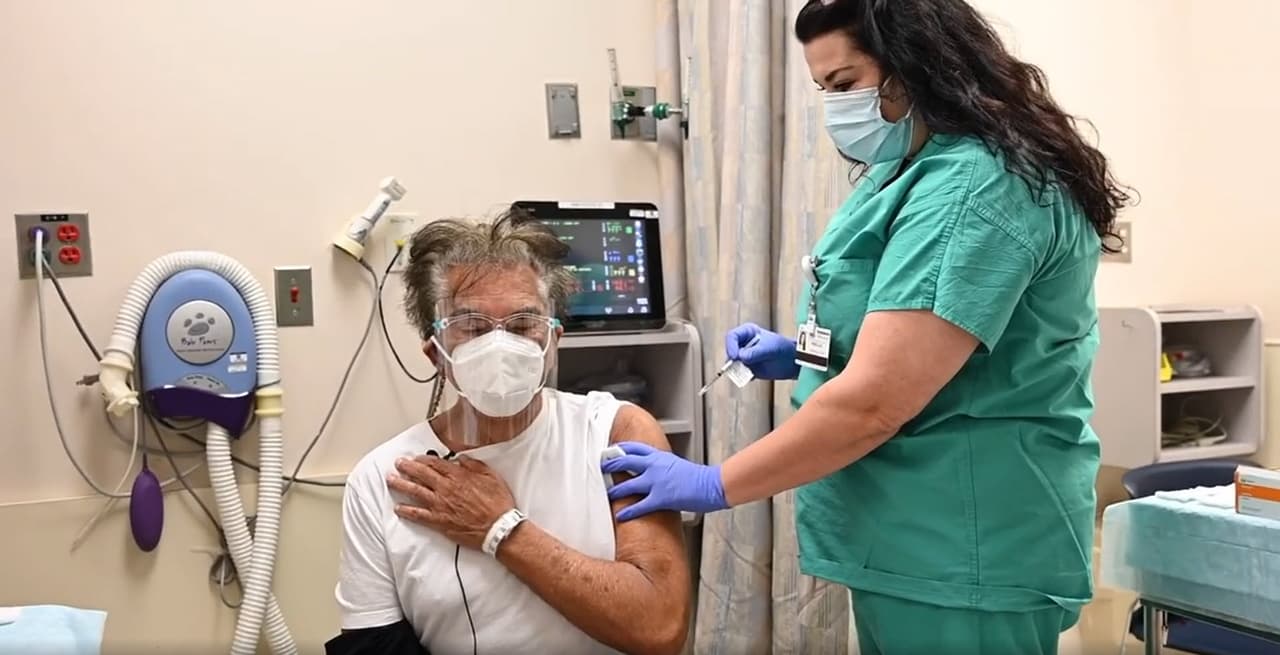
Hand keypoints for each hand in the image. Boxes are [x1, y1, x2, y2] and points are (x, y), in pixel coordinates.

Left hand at [388, 455, 515, 549]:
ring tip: (391, 480)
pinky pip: (418, 515)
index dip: (424, 459)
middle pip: (421, 474)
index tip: (417, 458)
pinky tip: (398, 508)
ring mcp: (440, 506)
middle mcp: (446, 489)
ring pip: (415, 492)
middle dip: (407, 467)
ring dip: (401, 485)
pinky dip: (407, 511)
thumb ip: (475, 466)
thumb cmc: (497, 504)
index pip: (435, 464)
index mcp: (459, 476)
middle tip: (398, 463)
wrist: (498, 528)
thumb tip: (462, 459)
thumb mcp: (492, 477)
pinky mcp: (439, 522)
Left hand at [600, 442, 727, 520]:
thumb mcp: (675, 464)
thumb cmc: (697, 477)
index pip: (634, 448)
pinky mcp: (661, 498)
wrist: (711, 484)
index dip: (619, 449)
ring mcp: (657, 482)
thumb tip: (651, 470)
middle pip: (624, 461)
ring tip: (607, 494)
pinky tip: (620, 515)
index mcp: (659, 456)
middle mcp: (655, 466)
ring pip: (627, 485)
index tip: (609, 451)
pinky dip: (628, 511)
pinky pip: (639, 505)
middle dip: (610, 464)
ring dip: (615, 490)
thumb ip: (661, 465)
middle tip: (601, 468)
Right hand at [726, 323, 799, 379]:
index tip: (735, 357)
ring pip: (732, 364)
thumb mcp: (770, 348)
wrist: (793, 362)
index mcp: (747, 332)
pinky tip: (752, 376)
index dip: (731, 346)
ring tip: (748, 372)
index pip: (732, 336)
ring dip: (736, 369)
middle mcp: (743, 344)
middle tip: (741, 366)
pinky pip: (739, 373)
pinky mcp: (747, 368)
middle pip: (730, 351)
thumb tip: (741, 357)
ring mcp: (744, 357)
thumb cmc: (783, 349)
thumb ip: (755, 352)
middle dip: (733, 360)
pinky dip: (742, 376)